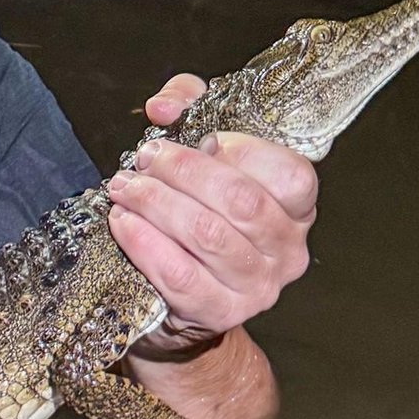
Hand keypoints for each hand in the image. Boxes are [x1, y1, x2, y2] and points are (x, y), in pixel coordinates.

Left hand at [107, 73, 317, 356]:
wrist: (178, 297)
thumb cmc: (196, 211)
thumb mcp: (200, 148)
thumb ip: (190, 107)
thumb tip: (164, 106)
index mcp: (296, 207)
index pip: (289, 173)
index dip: (240, 149)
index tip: (196, 137)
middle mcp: (287, 249)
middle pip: (240, 200)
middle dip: (182, 172)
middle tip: (144, 160)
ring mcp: (257, 286)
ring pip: (206, 234)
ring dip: (156, 203)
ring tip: (125, 188)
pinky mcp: (218, 312)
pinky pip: (179, 274)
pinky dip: (145, 243)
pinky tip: (122, 223)